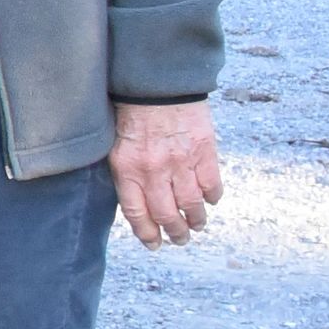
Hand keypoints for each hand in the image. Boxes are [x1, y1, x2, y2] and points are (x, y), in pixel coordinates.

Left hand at [108, 100, 221, 246]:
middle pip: (167, 214)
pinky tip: (210, 201)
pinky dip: (212, 197)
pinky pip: (211, 184)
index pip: (137, 213)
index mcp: (127, 169)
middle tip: (180, 239)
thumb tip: (138, 204)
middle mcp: (154, 171)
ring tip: (196, 226)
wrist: (157, 84)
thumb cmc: (132, 114)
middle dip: (175, 233)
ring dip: (195, 220)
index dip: (146, 233)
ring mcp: (181, 162)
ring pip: (192, 204)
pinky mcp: (203, 151)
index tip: (154, 244)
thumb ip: (126, 174)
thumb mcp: (116, 146)